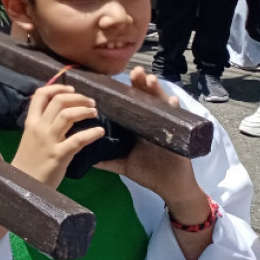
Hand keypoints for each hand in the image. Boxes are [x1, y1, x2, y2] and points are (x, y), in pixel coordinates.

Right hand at [10, 84, 104, 188]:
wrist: (23, 185)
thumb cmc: (27, 163)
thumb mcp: (29, 138)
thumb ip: (40, 125)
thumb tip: (55, 113)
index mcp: (30, 122)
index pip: (41, 95)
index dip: (57, 87)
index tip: (71, 89)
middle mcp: (39, 128)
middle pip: (59, 101)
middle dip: (78, 97)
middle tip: (90, 102)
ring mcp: (49, 141)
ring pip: (68, 115)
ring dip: (85, 110)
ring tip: (95, 113)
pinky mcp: (59, 155)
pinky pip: (78, 140)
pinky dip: (91, 133)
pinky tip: (100, 132)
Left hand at [94, 68, 198, 203]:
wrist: (170, 187)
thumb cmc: (147, 172)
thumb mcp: (122, 163)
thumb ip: (105, 158)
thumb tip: (82, 155)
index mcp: (137, 125)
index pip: (129, 103)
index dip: (124, 91)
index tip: (113, 79)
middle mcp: (151, 121)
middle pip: (144, 98)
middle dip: (140, 83)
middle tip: (135, 72)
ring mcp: (165, 125)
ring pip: (160, 103)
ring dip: (156, 90)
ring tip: (150, 79)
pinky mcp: (177, 133)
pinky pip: (178, 118)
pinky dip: (175, 109)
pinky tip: (172, 101)